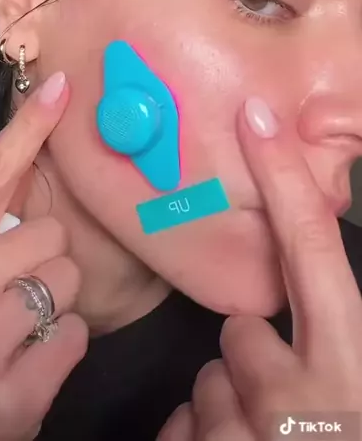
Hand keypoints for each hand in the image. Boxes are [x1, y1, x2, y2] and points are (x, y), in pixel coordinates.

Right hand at [0, 72, 87, 440]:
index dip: (28, 129)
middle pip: (49, 233)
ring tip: (23, 337)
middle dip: (50, 265)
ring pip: (67, 279)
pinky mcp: (9, 389)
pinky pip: (77, 334)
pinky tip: (32, 369)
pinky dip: (65, 350)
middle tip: (20, 304)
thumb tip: (35, 187)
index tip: (61, 88)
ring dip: (59, 309)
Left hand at [159, 97, 361, 440]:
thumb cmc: (335, 434)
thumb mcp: (344, 390)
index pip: (316, 255)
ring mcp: (250, 433)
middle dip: (248, 362)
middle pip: (241, 336)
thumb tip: (259, 326)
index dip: (287, 182)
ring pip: (206, 389)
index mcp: (351, 367)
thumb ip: (317, 347)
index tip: (256, 114)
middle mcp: (307, 398)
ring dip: (223, 415)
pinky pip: (179, 431)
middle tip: (272, 404)